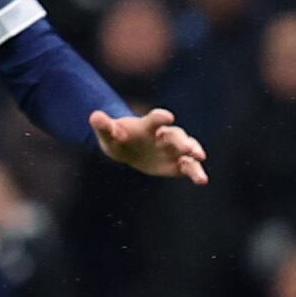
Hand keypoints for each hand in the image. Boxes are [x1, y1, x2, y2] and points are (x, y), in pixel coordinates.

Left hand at [91, 106, 207, 182]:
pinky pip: (189, 167)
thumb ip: (104, 126)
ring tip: (199, 158)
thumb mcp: (108, 134)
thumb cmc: (119, 138)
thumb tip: (94, 116)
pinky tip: (201, 180)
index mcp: (148, 126)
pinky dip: (196, 172)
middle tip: (187, 148)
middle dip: (182, 141)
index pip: (156, 119)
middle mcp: (165, 135)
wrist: (129, 149)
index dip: (161, 118)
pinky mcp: (178, 163)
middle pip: (176, 135)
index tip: (167, 117)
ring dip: (194, 152)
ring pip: (188, 148)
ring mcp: (173, 149)